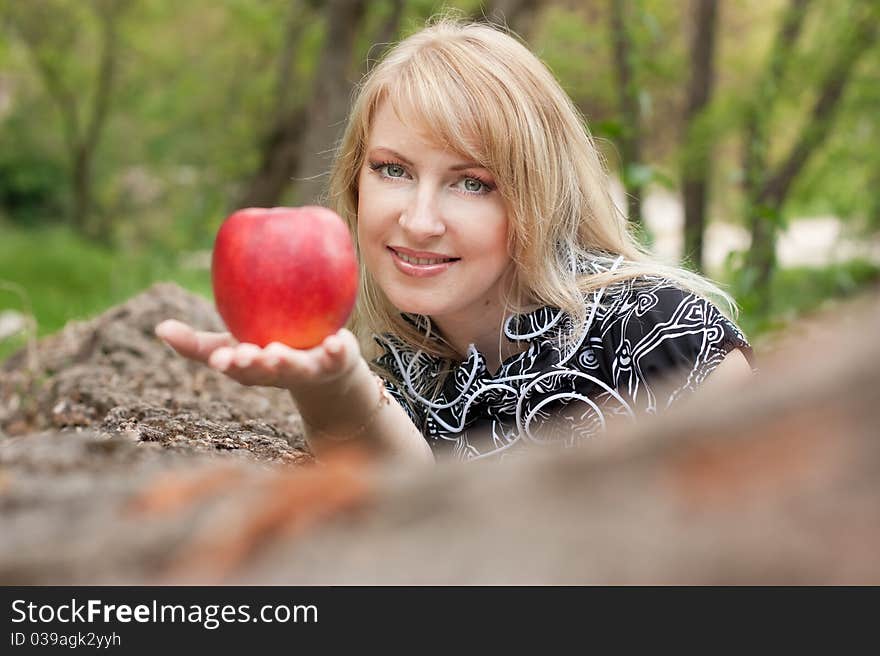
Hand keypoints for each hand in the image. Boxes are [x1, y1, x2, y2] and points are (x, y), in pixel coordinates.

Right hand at [154, 319, 361, 390]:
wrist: (327, 370)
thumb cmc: (270, 352)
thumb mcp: (233, 347)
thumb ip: (197, 344)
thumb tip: (159, 329)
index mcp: (254, 369)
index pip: (236, 368)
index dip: (228, 365)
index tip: (220, 359)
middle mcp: (281, 371)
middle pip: (266, 371)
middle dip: (255, 365)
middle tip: (245, 355)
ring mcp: (310, 368)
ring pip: (298, 368)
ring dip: (287, 363)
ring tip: (276, 352)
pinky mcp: (338, 361)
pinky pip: (339, 356)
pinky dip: (336, 351)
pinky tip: (335, 341)